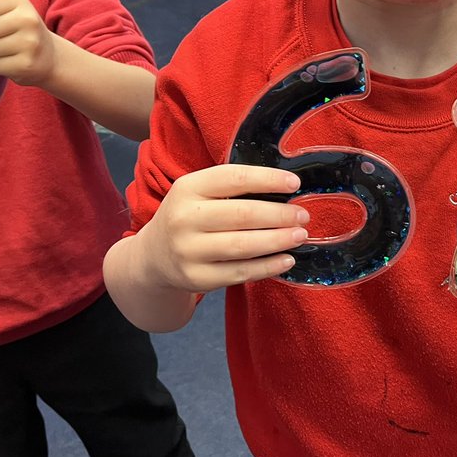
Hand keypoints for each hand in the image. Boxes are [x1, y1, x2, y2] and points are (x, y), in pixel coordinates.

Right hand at [133, 164, 304, 293]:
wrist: (153, 257)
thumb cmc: (189, 217)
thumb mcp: (198, 194)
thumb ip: (232, 189)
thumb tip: (285, 189)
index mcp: (187, 188)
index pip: (234, 178)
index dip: (268, 180)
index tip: (295, 183)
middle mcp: (184, 218)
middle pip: (242, 214)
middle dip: (279, 215)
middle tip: (303, 215)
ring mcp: (188, 251)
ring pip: (243, 246)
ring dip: (278, 241)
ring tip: (299, 235)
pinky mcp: (196, 278)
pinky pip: (240, 273)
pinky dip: (268, 267)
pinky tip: (286, 259)